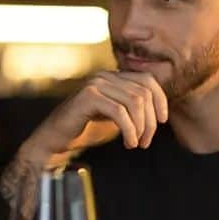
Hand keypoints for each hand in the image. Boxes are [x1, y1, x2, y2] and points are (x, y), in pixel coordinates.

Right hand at [21, 71, 168, 166]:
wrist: (56, 140)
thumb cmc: (85, 130)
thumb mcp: (116, 116)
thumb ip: (133, 109)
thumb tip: (160, 113)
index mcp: (112, 76)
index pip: (147, 80)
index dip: (160, 100)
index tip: (162, 121)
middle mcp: (104, 75)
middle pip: (144, 92)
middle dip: (150, 121)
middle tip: (146, 141)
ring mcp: (95, 84)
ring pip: (135, 102)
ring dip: (141, 127)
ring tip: (136, 144)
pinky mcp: (88, 97)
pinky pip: (119, 112)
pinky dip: (129, 130)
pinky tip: (128, 143)